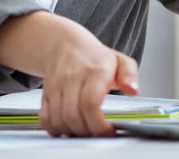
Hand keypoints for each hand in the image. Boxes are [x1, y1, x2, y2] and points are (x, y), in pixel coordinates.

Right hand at [38, 17, 138, 136]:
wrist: (65, 45)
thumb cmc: (95, 56)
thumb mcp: (120, 60)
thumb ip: (130, 75)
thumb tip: (133, 90)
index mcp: (95, 70)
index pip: (90, 103)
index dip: (98, 124)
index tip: (108, 130)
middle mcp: (73, 77)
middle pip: (74, 115)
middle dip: (87, 132)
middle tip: (98, 133)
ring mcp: (57, 86)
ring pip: (59, 119)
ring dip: (73, 132)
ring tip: (86, 131)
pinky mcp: (46, 94)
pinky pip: (46, 118)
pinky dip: (56, 129)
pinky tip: (68, 128)